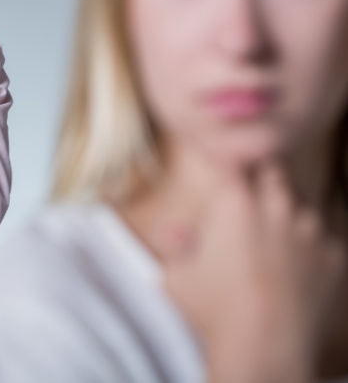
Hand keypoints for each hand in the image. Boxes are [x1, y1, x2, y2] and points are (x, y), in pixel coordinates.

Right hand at [160, 164, 344, 382]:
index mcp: (235, 200)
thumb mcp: (176, 276)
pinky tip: (292, 265)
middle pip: (274, 169)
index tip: (222, 165)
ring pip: (301, 201)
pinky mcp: (335, 254)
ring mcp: (312, 229)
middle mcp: (278, 204)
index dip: (228, 160)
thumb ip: (176, 246)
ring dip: (287, 209)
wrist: (266, 348)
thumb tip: (175, 232)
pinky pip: (324, 236)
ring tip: (270, 234)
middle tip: (248, 194)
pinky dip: (310, 243)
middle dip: (261, 175)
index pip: (235, 157)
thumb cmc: (215, 310)